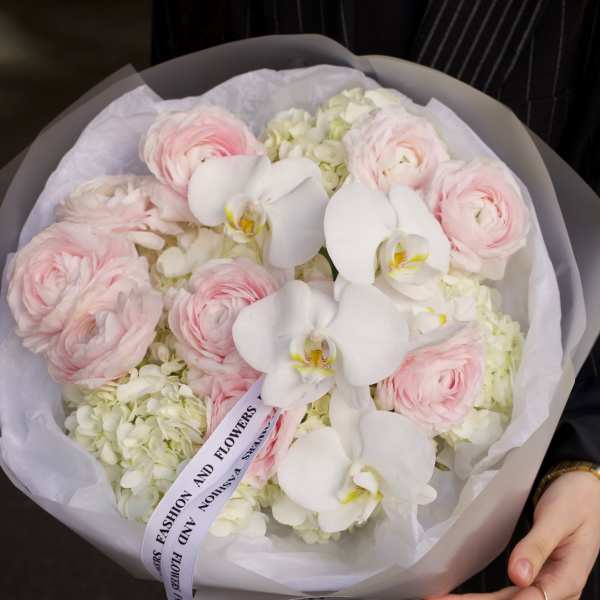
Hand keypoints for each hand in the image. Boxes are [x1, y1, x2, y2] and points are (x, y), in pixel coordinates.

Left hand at [428, 470, 599, 599]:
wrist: (585, 489)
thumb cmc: (575, 501)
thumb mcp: (558, 519)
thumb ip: (538, 547)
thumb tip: (518, 576)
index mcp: (568, 579)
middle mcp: (556, 590)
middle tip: (437, 599)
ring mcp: (545, 585)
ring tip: (441, 599)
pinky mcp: (534, 578)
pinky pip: (510, 593)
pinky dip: (485, 597)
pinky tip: (462, 595)